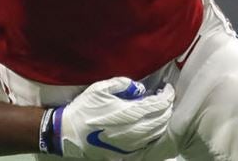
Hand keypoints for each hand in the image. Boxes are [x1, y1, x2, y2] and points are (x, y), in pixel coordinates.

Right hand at [54, 78, 172, 158]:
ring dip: (163, 121)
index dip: (167, 95)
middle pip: (161, 119)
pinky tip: (151, 126)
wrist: (70, 133)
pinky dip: (154, 133)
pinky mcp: (126, 152)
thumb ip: (122, 84)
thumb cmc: (84, 108)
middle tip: (165, 98)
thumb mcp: (100, 88)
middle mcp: (134, 130)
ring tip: (161, 111)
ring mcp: (131, 143)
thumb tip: (139, 88)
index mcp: (129, 112)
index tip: (167, 88)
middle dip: (167, 107)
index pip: (158, 104)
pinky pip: (148, 143)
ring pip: (157, 133)